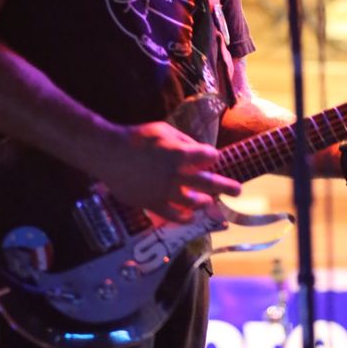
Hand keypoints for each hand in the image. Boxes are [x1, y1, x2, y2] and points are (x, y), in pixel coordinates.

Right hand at [99, 121, 240, 220]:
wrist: (109, 154)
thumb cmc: (138, 138)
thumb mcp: (164, 130)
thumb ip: (184, 141)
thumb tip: (199, 150)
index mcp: (182, 154)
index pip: (209, 157)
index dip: (211, 156)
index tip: (210, 157)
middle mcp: (177, 175)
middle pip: (210, 183)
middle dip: (227, 187)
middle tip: (238, 190)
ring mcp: (166, 192)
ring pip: (194, 202)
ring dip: (204, 202)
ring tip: (207, 201)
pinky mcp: (153, 203)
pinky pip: (173, 214)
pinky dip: (184, 216)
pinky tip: (190, 216)